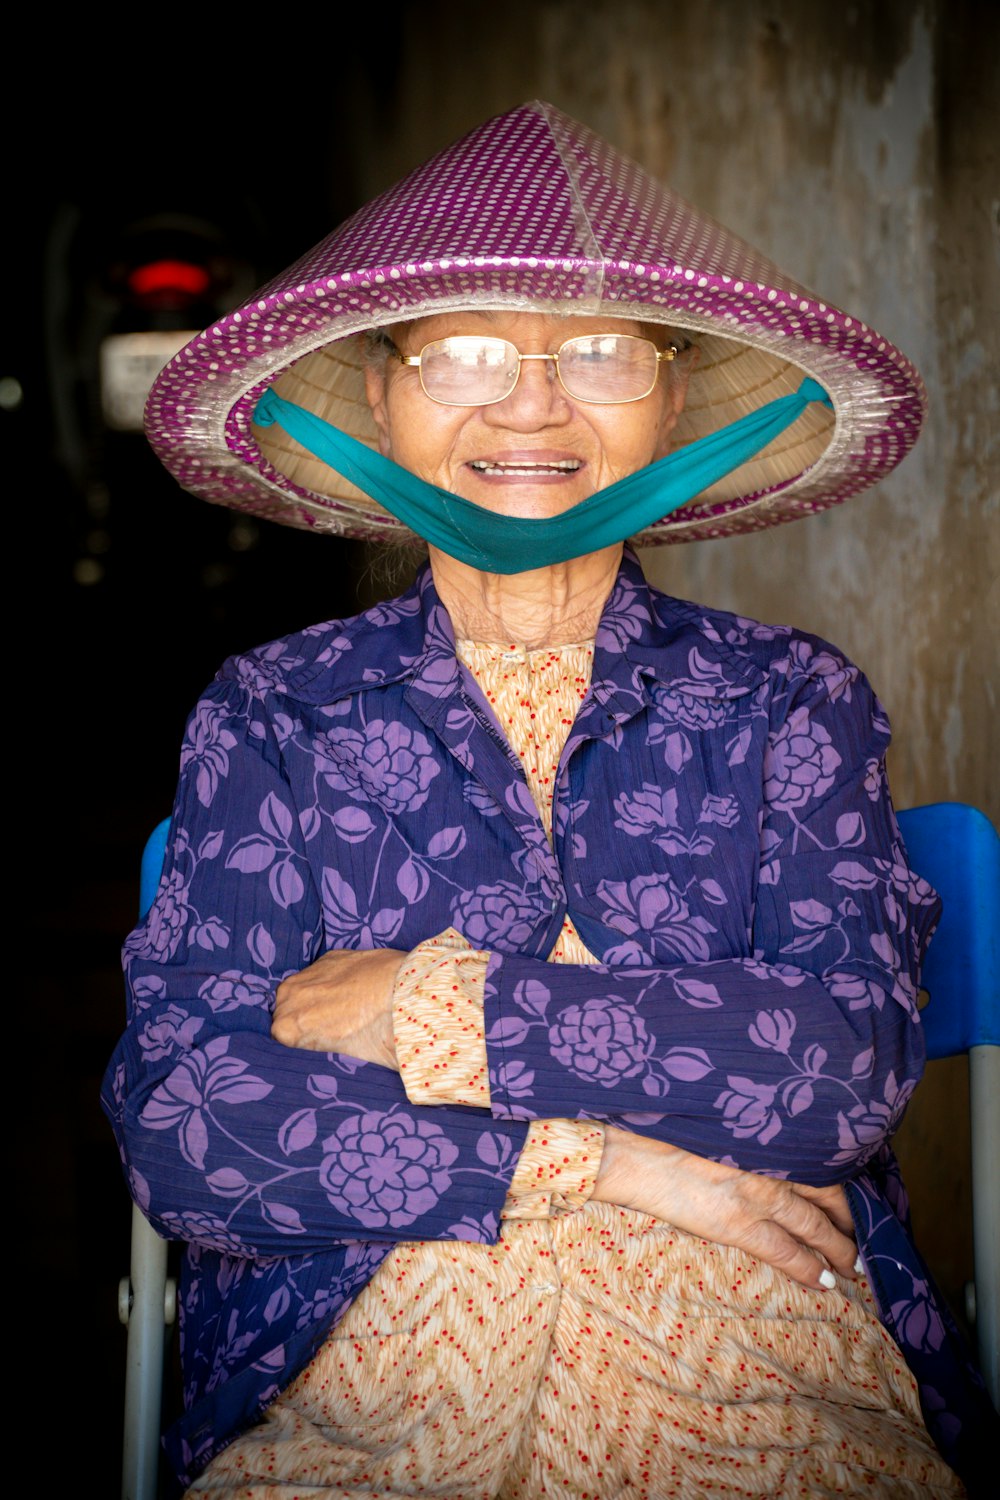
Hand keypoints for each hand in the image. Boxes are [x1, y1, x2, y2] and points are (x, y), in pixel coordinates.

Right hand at [271, 948, 404, 1067]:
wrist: (408, 994)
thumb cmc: (379, 1035)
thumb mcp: (345, 1059)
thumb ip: (321, 1051)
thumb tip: (326, 1052)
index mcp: (287, 1028)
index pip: (281, 1040)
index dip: (301, 1044)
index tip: (318, 1046)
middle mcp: (289, 997)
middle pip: (287, 1013)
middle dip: (304, 1019)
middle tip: (333, 1031)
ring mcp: (308, 973)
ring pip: (299, 991)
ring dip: (314, 998)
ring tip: (343, 1010)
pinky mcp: (329, 957)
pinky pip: (318, 975)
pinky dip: (329, 982)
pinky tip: (351, 990)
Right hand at [593, 1126, 856, 1291]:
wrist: (641, 1155)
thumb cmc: (674, 1136)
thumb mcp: (724, 1133)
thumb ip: (754, 1147)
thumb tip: (775, 1167)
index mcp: (770, 1139)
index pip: (822, 1164)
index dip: (844, 1188)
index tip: (857, 1203)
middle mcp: (772, 1164)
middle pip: (829, 1195)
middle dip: (851, 1221)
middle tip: (866, 1238)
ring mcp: (759, 1195)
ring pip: (816, 1227)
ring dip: (840, 1249)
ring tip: (854, 1267)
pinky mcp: (740, 1223)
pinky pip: (787, 1252)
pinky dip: (809, 1267)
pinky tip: (824, 1281)